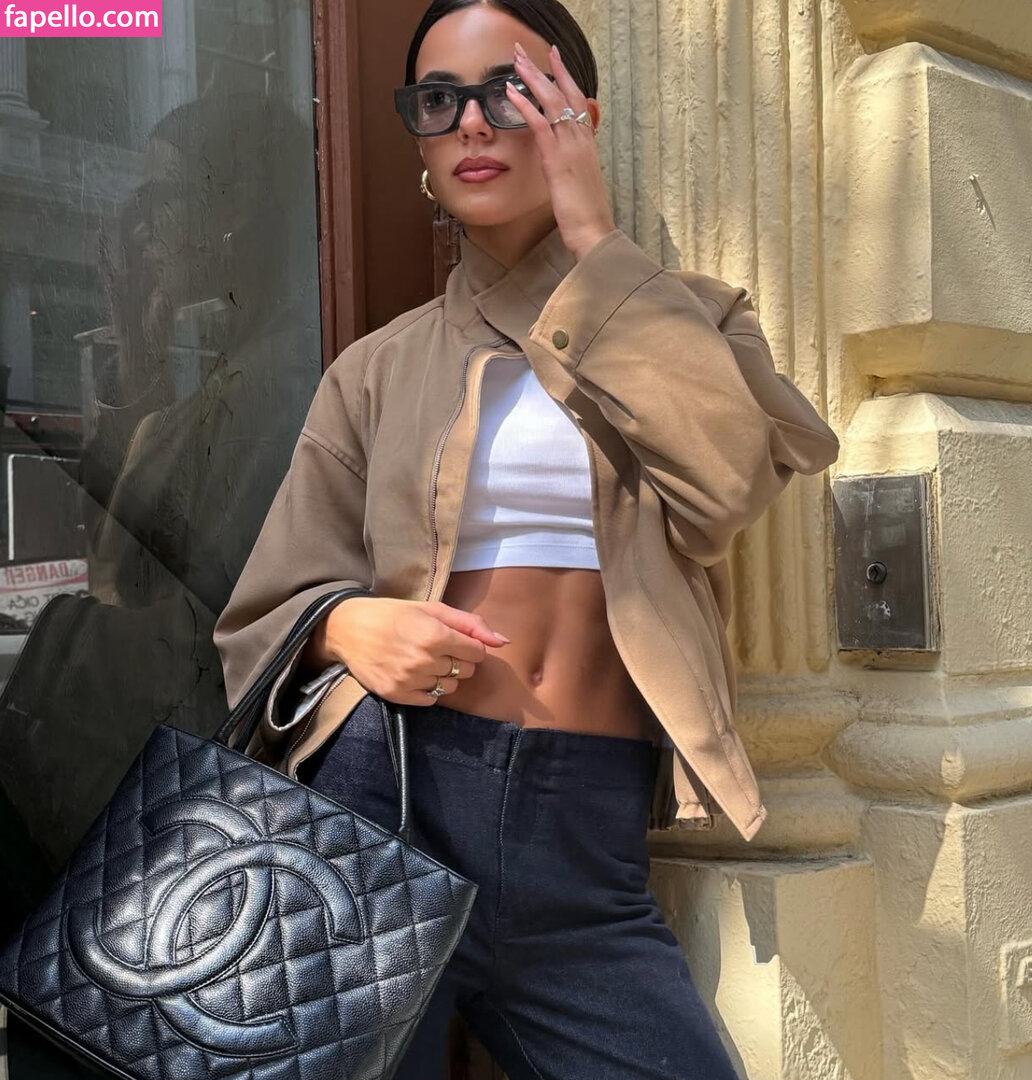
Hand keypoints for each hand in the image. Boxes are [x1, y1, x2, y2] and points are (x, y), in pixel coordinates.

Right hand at [318, 597, 509, 706]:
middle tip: (437, 648)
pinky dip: (428, 689)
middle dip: (459, 660)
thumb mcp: (432, 609)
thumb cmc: (394, 614)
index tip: (456, 640)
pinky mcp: (397, 695)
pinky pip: (430, 700)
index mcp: (435, 635)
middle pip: (466, 670)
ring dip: (444, 675)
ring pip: (450, 687)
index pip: (477, 653)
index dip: (470, 646)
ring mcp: (410, 680)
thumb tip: (504, 641)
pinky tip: (414, 673)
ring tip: (424, 660)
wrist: (348, 628)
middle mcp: (425, 660)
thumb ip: (471, 625)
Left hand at [505, 42, 616, 260]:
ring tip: (515, 60)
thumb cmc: (587, 214)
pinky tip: (511, 92)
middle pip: (564, 93)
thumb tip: (565, 160)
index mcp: (588, 143)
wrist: (593, 230)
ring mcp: (570, 146)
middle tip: (526, 51)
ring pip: (551, 101)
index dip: (565, 79)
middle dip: (547, 68)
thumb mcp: (582, 183)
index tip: (553, 60)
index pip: (577, 101)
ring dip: (532, 78)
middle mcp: (581, 138)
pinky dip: (524, 105)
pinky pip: (539, 124)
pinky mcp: (556, 158)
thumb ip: (574, 165)